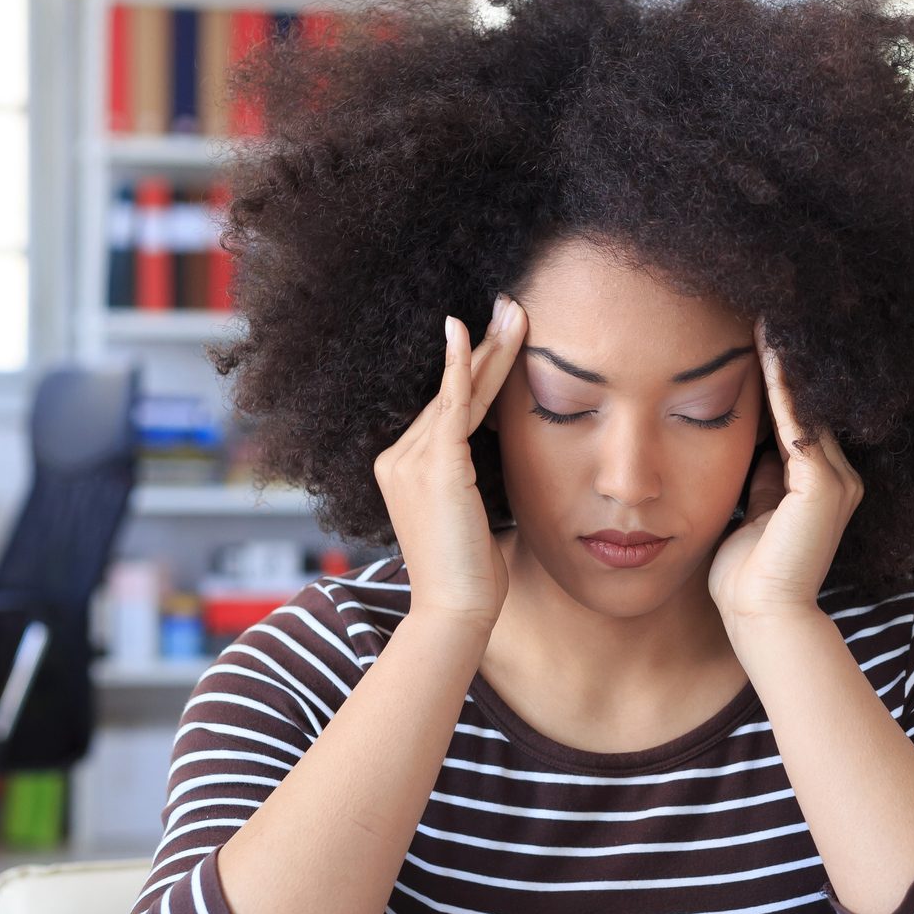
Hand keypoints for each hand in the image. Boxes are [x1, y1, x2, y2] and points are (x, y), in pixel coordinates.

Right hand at [373, 295, 527, 633]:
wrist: (457, 611)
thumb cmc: (472, 576)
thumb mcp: (471, 518)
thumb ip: (473, 485)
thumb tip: (497, 470)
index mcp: (405, 469)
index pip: (448, 408)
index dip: (476, 369)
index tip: (501, 336)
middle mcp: (398, 458)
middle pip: (451, 390)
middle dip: (484, 345)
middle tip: (510, 303)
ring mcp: (410, 461)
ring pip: (458, 391)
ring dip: (490, 348)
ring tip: (516, 310)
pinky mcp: (433, 467)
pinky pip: (449, 406)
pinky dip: (459, 367)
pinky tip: (467, 332)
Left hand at [709, 318, 863, 626]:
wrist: (762, 620)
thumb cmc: (745, 579)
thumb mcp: (749, 513)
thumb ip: (758, 479)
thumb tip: (750, 446)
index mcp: (820, 485)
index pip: (796, 419)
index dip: (778, 379)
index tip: (755, 335)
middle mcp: (838, 478)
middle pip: (808, 406)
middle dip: (786, 360)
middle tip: (763, 306)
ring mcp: (836, 481)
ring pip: (808, 407)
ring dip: (786, 360)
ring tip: (768, 313)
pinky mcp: (824, 487)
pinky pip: (799, 423)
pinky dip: (782, 384)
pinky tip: (767, 347)